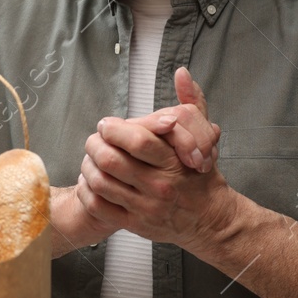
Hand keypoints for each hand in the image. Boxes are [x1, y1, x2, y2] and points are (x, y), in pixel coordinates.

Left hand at [53, 69, 223, 255]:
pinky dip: (88, 191)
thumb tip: (182, 73)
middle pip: (112, 160)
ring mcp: (145, 207)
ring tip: (90, 158)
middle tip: (93, 139)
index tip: (106, 125)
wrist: (209, 219)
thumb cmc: (201, 177)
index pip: (136, 140)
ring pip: (101, 182)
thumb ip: (192, 103)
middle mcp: (159, 185)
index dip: (114, 128)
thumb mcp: (202, 137)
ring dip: (88, 166)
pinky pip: (99, 206)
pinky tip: (90, 182)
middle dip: (95, 145)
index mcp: (173, 162)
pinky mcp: (135, 224)